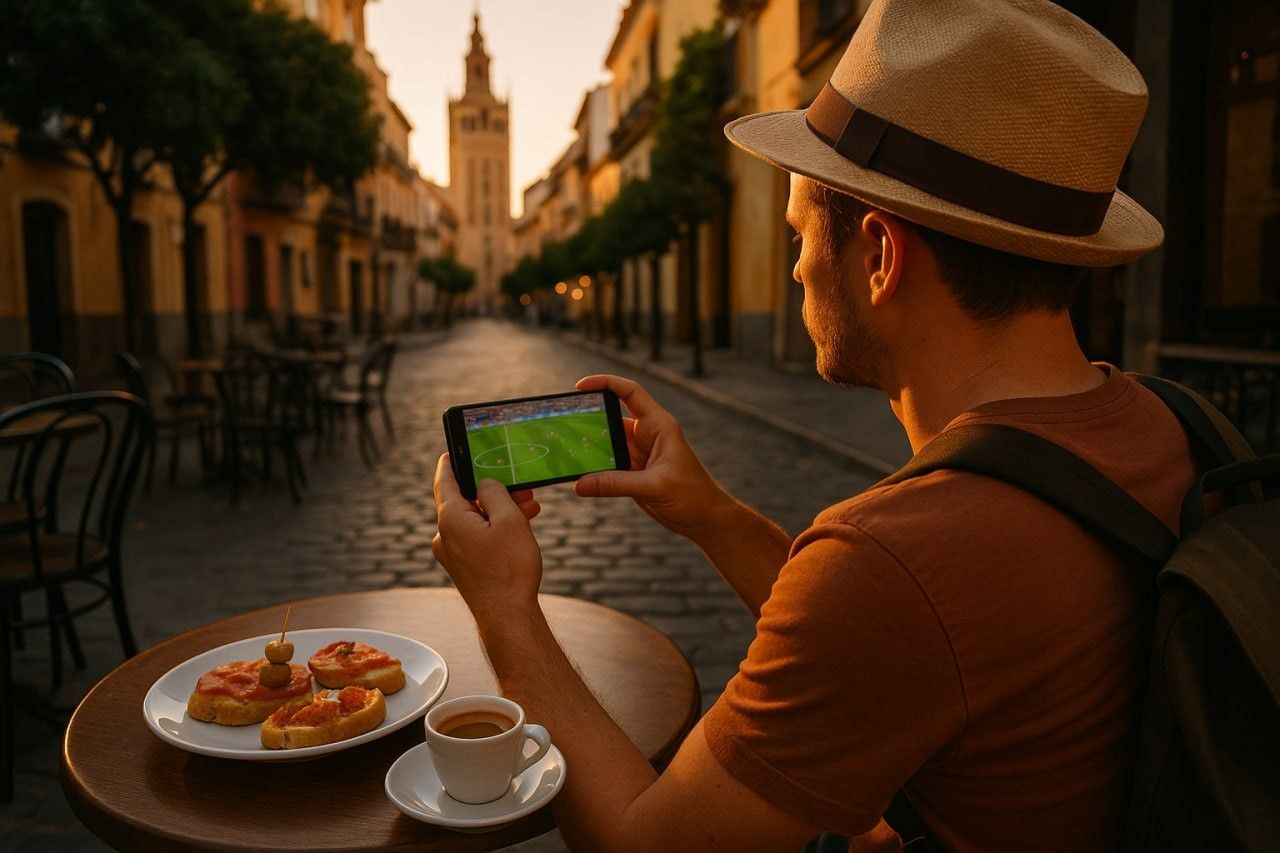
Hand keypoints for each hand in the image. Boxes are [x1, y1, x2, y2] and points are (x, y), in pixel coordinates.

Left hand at [432, 454, 543, 619]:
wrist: (508, 616)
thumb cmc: (510, 568)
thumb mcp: (509, 519)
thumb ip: (494, 492)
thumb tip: (484, 484)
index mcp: (450, 518)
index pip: (444, 480)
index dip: (450, 462)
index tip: (453, 450)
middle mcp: (444, 534)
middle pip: (465, 500)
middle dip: (493, 490)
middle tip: (520, 486)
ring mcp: (452, 553)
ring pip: (475, 519)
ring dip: (500, 510)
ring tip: (530, 507)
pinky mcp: (463, 566)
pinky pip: (476, 537)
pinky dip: (495, 528)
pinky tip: (520, 527)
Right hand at [573, 374, 729, 539]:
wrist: (705, 519)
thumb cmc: (693, 495)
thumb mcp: (654, 487)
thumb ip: (616, 484)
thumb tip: (580, 484)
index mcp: (659, 426)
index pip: (630, 392)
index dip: (606, 383)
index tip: (580, 386)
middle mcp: (648, 435)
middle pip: (612, 418)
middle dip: (588, 418)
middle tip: (562, 422)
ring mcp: (640, 454)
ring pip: (607, 443)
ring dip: (589, 446)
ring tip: (564, 449)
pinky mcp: (634, 473)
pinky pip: (608, 465)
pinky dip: (593, 468)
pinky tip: (577, 473)